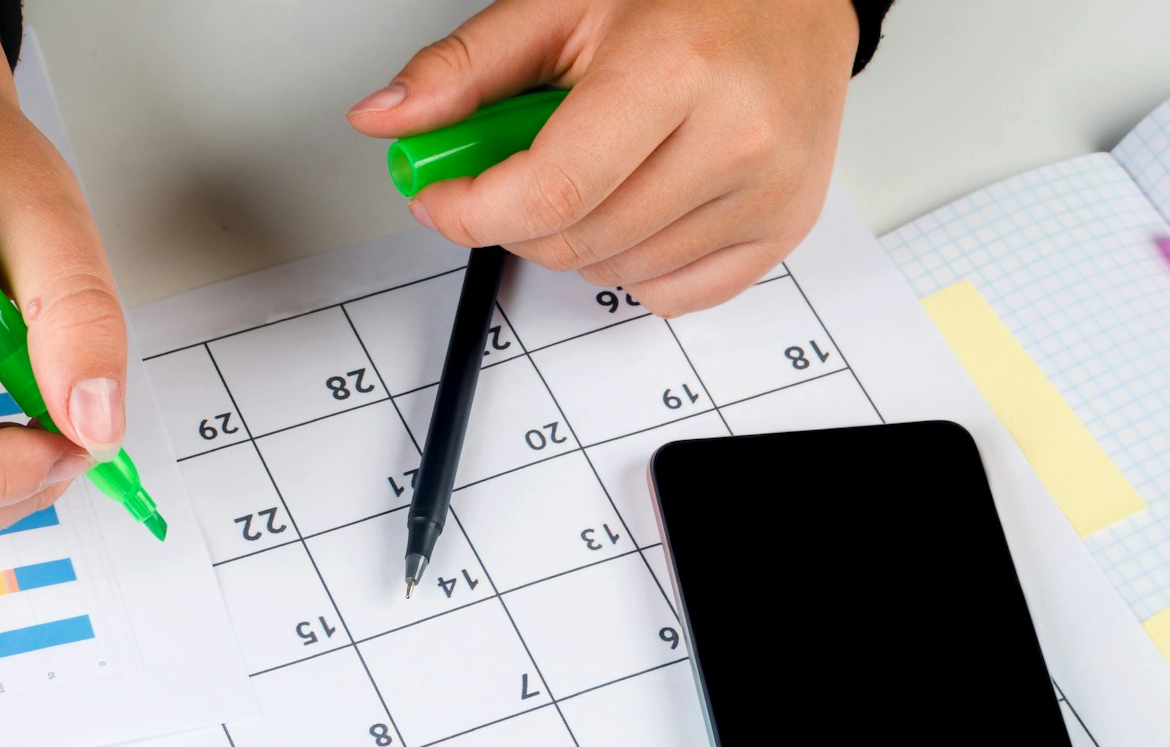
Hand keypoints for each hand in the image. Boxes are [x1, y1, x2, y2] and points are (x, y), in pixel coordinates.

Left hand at [347, 0, 858, 315]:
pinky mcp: (783, 226)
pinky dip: (634, 268)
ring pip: (614, 276)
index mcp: (675, 70)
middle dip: (517, 221)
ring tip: (596, 170)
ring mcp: (766, 190)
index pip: (549, 191)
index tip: (440, 197)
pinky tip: (639, 205)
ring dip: (576, 241)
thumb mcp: (561, 8)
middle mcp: (734, 135)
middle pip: (575, 241)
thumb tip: (386, 118)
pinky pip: (672, 296)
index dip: (472, 210)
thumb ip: (466, 69)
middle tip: (517, 170)